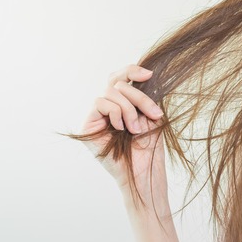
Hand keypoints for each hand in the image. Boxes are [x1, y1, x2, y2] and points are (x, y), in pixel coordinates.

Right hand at [80, 64, 166, 193]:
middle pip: (118, 82)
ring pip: (111, 91)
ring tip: (137, 129)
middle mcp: (108, 106)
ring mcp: (97, 115)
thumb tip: (145, 73)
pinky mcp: (88, 124)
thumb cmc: (149, 147)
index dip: (132, 70)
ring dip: (129, 109)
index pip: (121, 77)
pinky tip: (122, 129)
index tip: (149, 74)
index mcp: (123, 102)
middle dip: (139, 96)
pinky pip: (101, 103)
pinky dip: (116, 113)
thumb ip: (143, 94)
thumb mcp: (150, 115)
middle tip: (154, 114)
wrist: (143, 170)